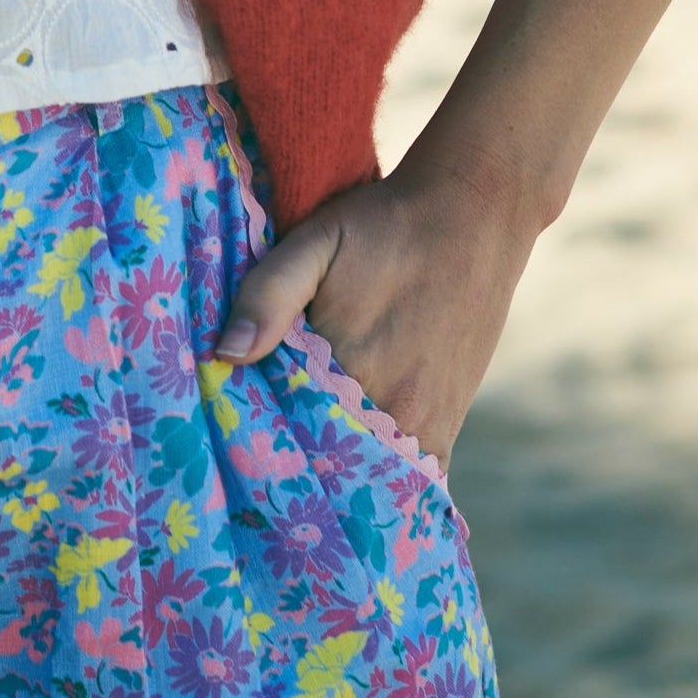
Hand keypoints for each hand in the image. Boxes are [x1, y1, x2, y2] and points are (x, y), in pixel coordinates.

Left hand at [212, 167, 533, 462]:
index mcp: (349, 367)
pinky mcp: (446, 426)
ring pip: (364, 474)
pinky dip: (378, 479)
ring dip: (333, 469)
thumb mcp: (316, 242)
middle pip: (324, 458)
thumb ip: (268, 295)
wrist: (472, 218)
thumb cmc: (385, 227)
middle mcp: (393, 409)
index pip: (283, 427)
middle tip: (254, 452)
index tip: (229, 430)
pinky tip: (350, 468)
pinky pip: (408, 478)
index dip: (253, 430)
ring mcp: (425, 424)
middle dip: (291, 457)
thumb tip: (225, 354)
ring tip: (299, 459)